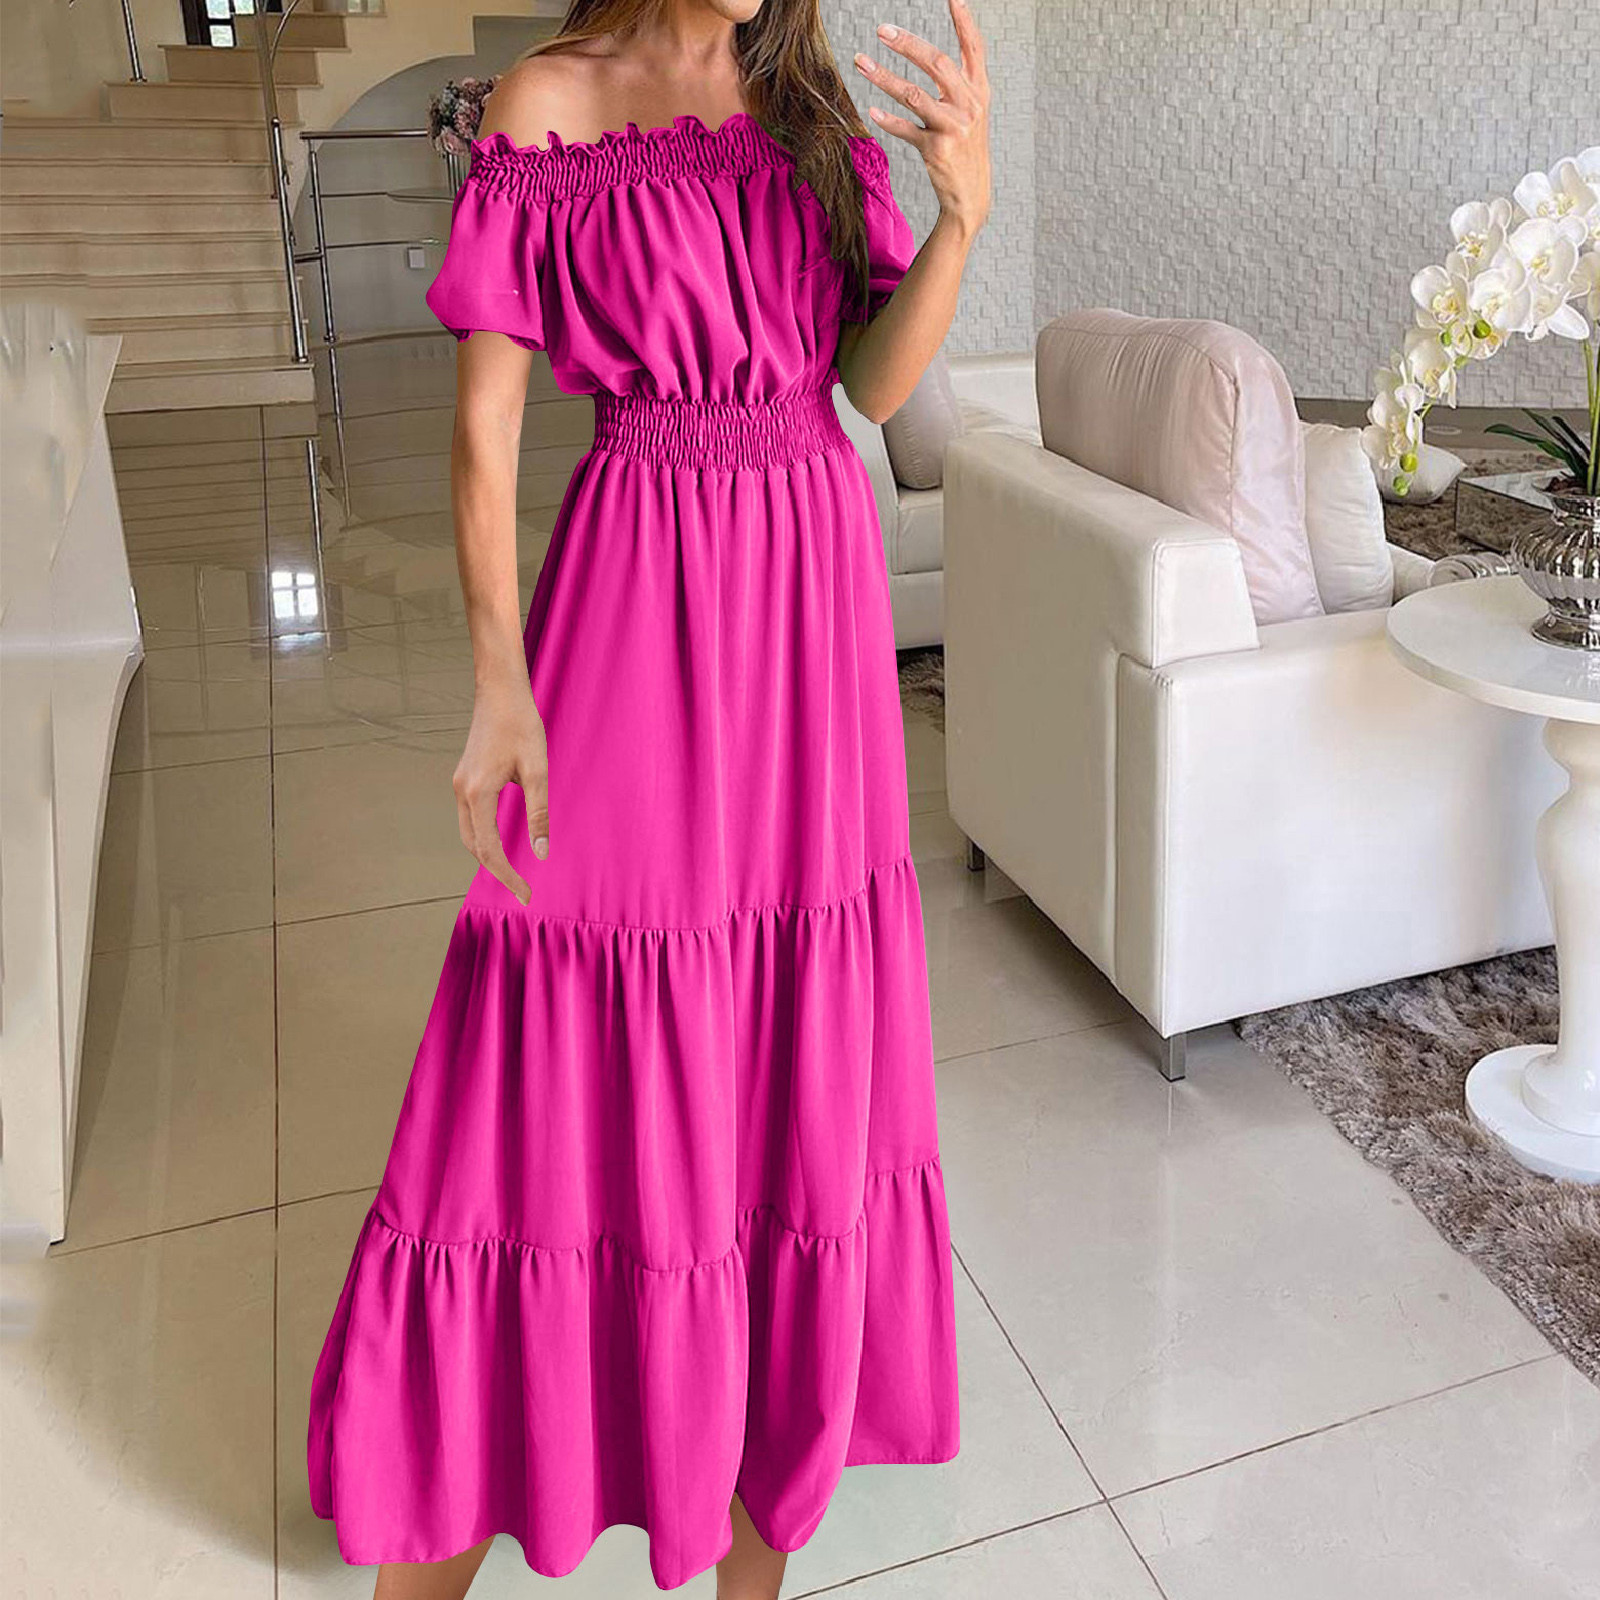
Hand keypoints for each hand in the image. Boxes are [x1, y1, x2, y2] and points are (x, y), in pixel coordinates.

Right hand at [453, 675, 548, 904]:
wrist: (500, 691)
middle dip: (496, 871)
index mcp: (478, 793)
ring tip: (513, 873)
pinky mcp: (465, 778)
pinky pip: (470, 818)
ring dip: (487, 855)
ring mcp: (460, 784)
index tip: (526, 894)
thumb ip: (538, 814)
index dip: (508, 876)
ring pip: (468, 834)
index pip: (489, 850)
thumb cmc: (522, 725)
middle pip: (473, 846)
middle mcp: (462, 792)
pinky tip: (501, 842)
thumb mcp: (536, 770)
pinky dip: (483, 837)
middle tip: (522, 890)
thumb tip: (540, 852)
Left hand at [853, 0, 991, 238]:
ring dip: (883, 77)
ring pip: (914, 94)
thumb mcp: (971, 113)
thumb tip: (932, 53)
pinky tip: (871, 111)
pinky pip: (905, 129)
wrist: (971, 195)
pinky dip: (887, 120)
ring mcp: (953, 127)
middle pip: (937, 63)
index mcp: (979, 91)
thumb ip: (958, 83)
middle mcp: (969, 106)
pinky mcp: (936, 149)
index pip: (974, 49)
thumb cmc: (966, 149)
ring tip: (860, 62)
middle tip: (882, 30)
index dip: (964, 22)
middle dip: (907, 44)